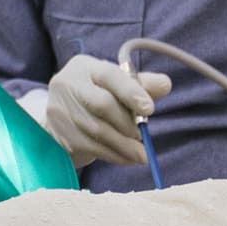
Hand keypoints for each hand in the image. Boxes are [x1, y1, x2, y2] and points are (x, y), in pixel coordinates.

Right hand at [46, 53, 172, 167]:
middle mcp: (68, 84)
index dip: (131, 91)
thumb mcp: (117, 84)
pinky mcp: (60, 134)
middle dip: (127, 123)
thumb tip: (165, 84)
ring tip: (141, 153)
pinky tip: (128, 158)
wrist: (62, 115)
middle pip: (102, 104)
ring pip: (98, 131)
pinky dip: (115, 155)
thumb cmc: (97, 94)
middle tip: (142, 135)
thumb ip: (142, 84)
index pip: (109, 74)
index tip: (149, 109)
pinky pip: (92, 148)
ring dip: (124, 145)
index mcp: (85, 66)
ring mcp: (61, 110)